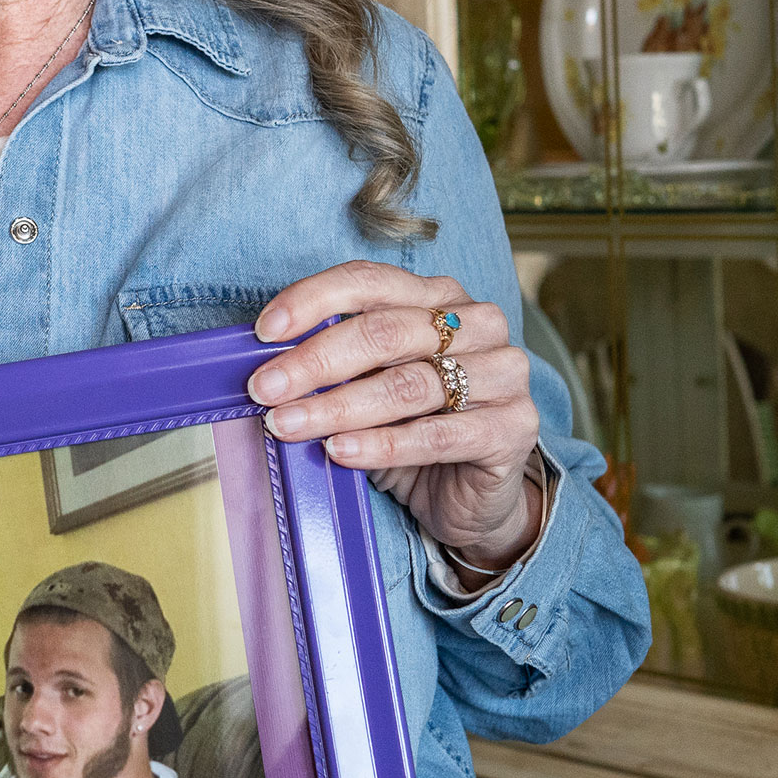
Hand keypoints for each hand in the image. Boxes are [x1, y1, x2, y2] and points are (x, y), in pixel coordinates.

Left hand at [253, 263, 545, 569]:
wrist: (472, 496)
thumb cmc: (415, 429)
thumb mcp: (370, 386)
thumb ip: (335, 365)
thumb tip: (265, 361)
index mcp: (441, 297)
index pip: (371, 281)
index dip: (313, 300)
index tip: (264, 331)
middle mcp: (479, 324)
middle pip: (385, 331)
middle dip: (315, 361)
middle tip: (265, 388)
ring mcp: (504, 373)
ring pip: (408, 384)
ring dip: (338, 406)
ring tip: (288, 424)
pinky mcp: (514, 428)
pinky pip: (437, 435)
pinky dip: (381, 445)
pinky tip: (340, 452)